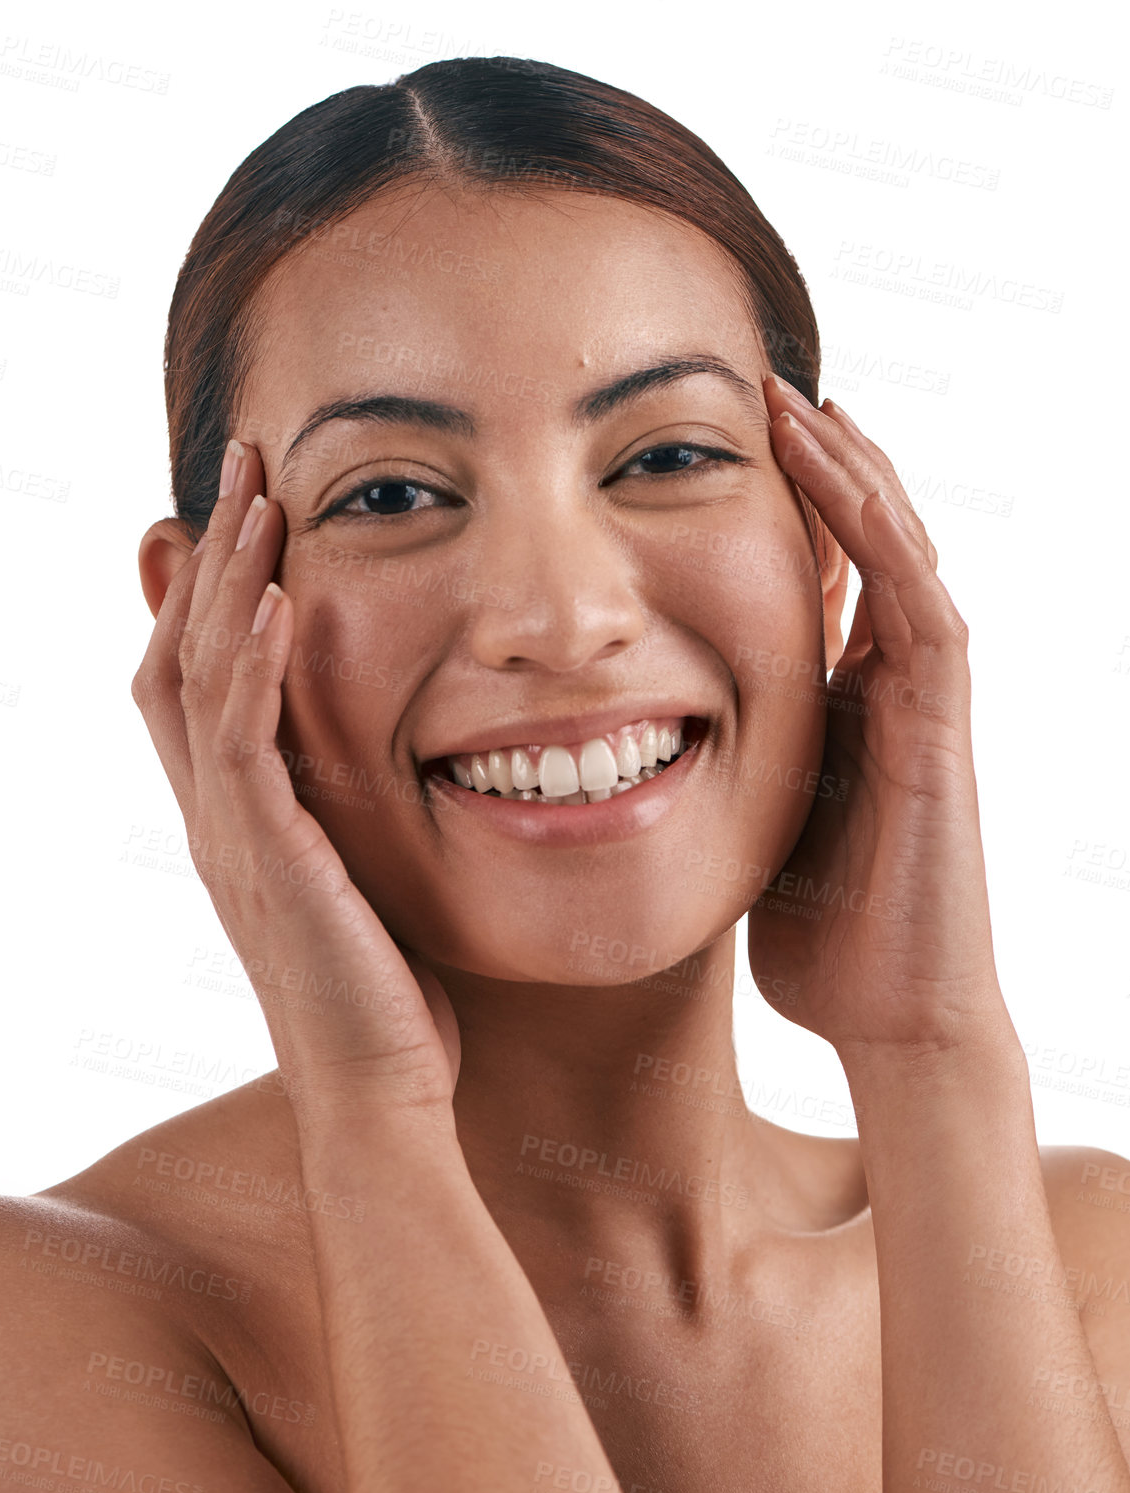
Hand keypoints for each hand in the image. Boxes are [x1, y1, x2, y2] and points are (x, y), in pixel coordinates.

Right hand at [130, 440, 460, 1119]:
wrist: (379, 1097)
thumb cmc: (386, 1001)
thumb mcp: (361, 885)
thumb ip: (347, 818)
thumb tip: (375, 769)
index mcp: (236, 820)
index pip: (191, 679)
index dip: (200, 590)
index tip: (236, 510)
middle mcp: (217, 819)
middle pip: (177, 654)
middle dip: (207, 552)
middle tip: (239, 460)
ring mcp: (234, 838)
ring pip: (201, 679)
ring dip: (226, 578)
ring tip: (256, 490)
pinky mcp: (272, 861)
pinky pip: (247, 744)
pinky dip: (254, 665)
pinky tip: (275, 597)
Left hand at [746, 376, 1014, 1060]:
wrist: (888, 1012)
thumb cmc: (819, 935)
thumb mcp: (750, 824)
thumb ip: (726, 766)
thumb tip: (649, 741)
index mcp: (841, 701)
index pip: (817, 574)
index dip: (776, 505)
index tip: (714, 444)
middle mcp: (886, 682)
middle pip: (861, 542)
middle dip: (816, 461)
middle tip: (761, 386)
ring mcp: (919, 696)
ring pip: (896, 548)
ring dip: (847, 469)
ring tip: (796, 396)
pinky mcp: (938, 721)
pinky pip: (914, 599)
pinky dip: (877, 530)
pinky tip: (837, 469)